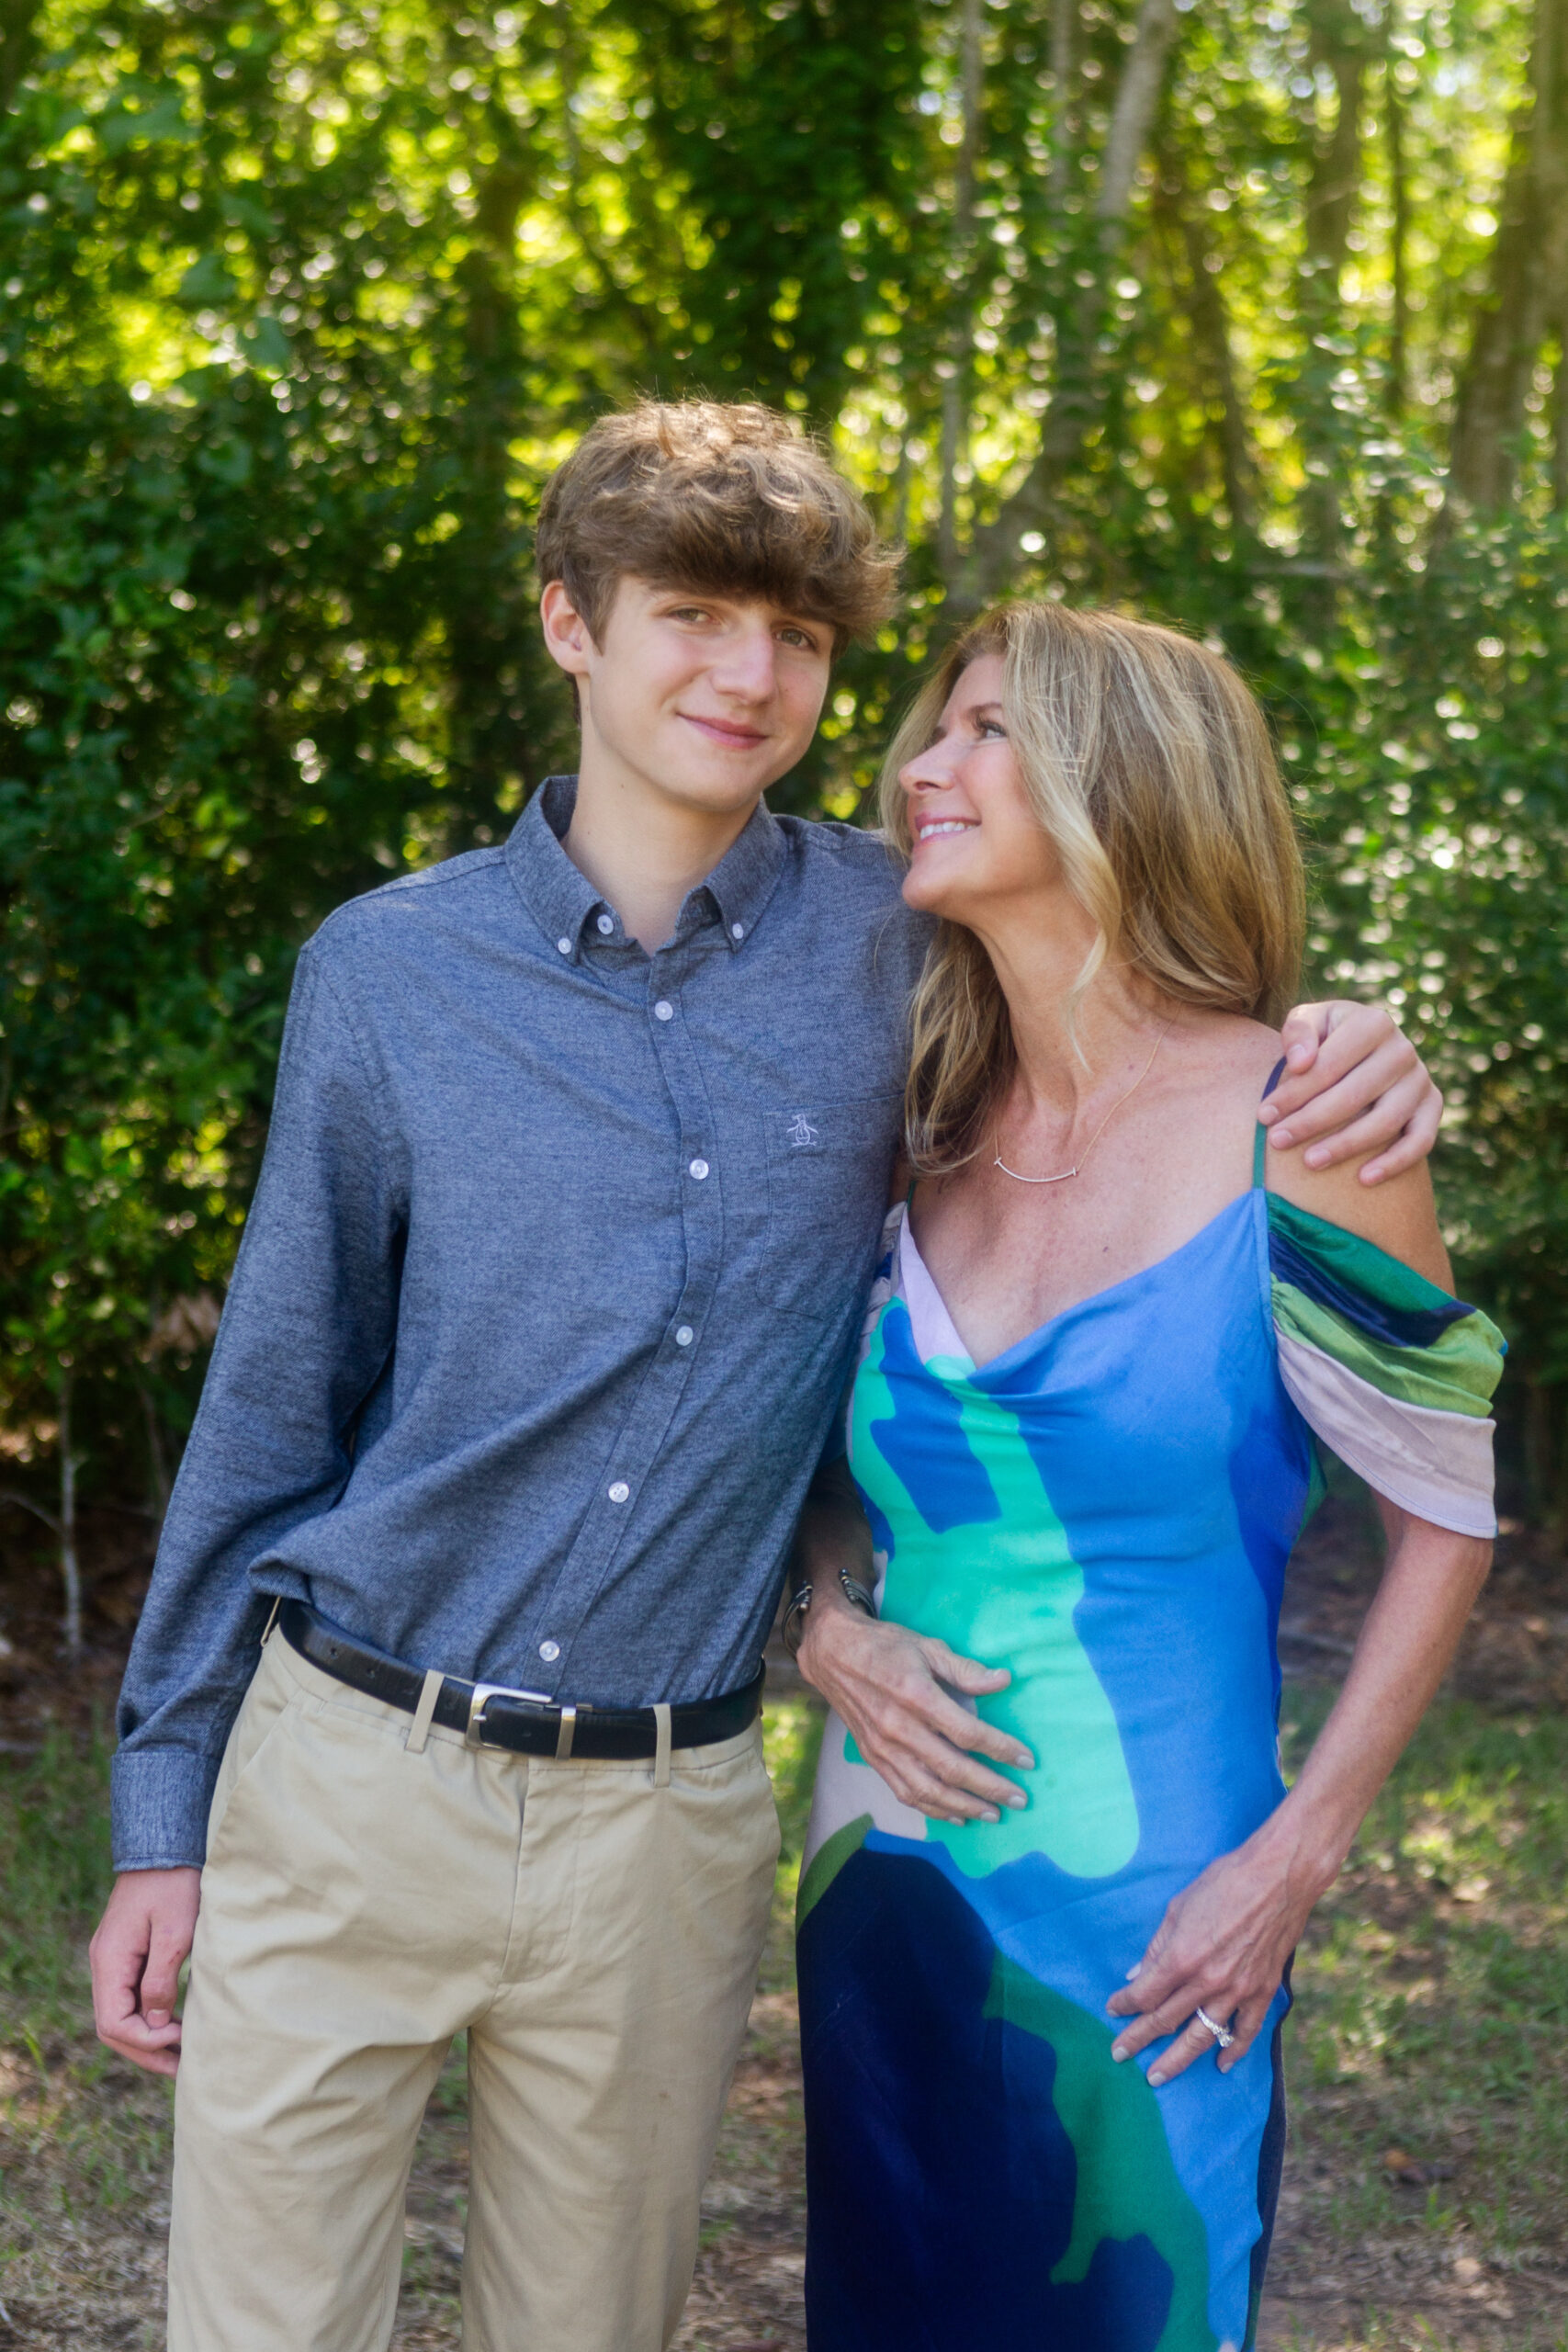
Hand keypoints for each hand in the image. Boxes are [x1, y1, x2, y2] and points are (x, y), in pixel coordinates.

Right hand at [89, 1867, 201, 2077]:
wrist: (167, 1848)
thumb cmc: (175, 1884)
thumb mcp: (175, 1932)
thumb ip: (161, 1980)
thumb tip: (156, 2023)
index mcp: (110, 1961)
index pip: (114, 2022)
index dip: (145, 2040)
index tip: (181, 2038)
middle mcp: (105, 1965)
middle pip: (114, 2026)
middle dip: (146, 2050)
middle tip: (181, 2068)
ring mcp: (115, 1960)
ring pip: (122, 2014)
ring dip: (148, 2038)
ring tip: (181, 2056)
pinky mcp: (129, 1954)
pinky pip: (131, 1997)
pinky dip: (150, 2017)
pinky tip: (176, 2025)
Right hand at [796, 1589, 1033, 1824]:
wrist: (832, 1654)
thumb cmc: (885, 1646)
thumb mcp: (927, 1646)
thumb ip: (965, 1669)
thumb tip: (1003, 1680)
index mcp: (917, 1695)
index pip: (968, 1732)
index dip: (1001, 1749)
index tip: (1027, 1760)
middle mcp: (899, 1728)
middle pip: (952, 1769)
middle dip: (990, 1787)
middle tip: (1020, 1799)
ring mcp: (883, 1747)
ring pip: (929, 1790)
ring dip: (964, 1806)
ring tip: (993, 1814)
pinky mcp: (873, 1757)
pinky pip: (905, 1792)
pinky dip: (933, 1809)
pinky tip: (956, 1816)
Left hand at [1105, 1823, 1327, 2084]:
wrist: (1279, 1876)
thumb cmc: (1225, 1882)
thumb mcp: (1179, 1907)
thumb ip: (1158, 1946)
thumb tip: (1138, 1975)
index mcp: (1182, 1957)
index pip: (1145, 1994)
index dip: (1124, 2005)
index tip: (1112, 2010)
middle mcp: (1208, 1981)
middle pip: (1166, 2021)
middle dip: (1139, 2039)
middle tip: (1119, 2055)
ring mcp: (1238, 1991)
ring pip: (1202, 2037)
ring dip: (1177, 2060)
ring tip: (1157, 2077)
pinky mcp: (1263, 1991)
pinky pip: (1246, 2031)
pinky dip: (1234, 2051)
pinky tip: (1221, 2066)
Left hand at [1263, 1001, 1441, 1183]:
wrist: (1364, 1048)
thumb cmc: (1325, 1037)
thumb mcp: (1308, 1021)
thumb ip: (1298, 1032)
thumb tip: (1301, 1063)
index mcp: (1373, 1023)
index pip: (1329, 1065)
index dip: (1294, 1092)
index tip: (1263, 1115)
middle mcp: (1403, 1050)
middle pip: (1354, 1095)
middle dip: (1311, 1121)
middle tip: (1277, 1142)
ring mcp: (1420, 1079)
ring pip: (1385, 1121)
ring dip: (1346, 1145)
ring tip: (1310, 1163)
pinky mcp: (1432, 1106)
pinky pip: (1421, 1140)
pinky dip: (1395, 1162)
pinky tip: (1363, 1180)